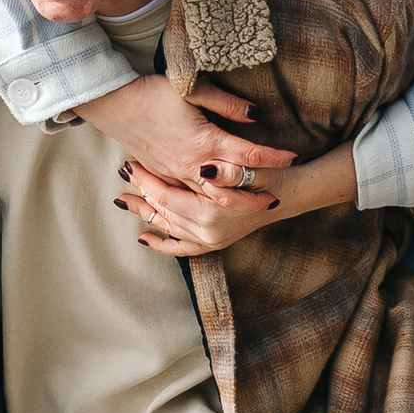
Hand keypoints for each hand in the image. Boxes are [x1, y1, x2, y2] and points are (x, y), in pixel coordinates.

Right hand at [78, 71, 294, 196]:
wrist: (114, 105)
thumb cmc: (154, 92)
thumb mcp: (194, 90)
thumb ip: (228, 104)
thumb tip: (256, 114)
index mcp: (205, 141)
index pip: (249, 155)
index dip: (274, 157)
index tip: (293, 158)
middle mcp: (193, 165)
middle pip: (233, 188)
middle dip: (256, 195)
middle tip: (276, 200)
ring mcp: (177, 174)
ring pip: (211, 199)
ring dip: (233, 204)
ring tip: (252, 206)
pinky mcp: (164, 176)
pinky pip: (188, 197)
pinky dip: (205, 203)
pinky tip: (215, 205)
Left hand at [117, 144, 360, 255]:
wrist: (291, 195)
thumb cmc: (272, 174)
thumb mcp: (254, 167)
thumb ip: (230, 170)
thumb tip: (205, 168)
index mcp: (213, 211)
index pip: (167, 195)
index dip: (146, 180)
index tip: (129, 164)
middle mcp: (208, 231)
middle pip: (163, 211)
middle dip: (141, 192)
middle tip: (122, 174)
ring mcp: (211, 240)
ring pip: (168, 226)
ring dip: (145, 212)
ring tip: (123, 199)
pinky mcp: (214, 243)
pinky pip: (182, 247)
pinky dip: (163, 244)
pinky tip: (145, 238)